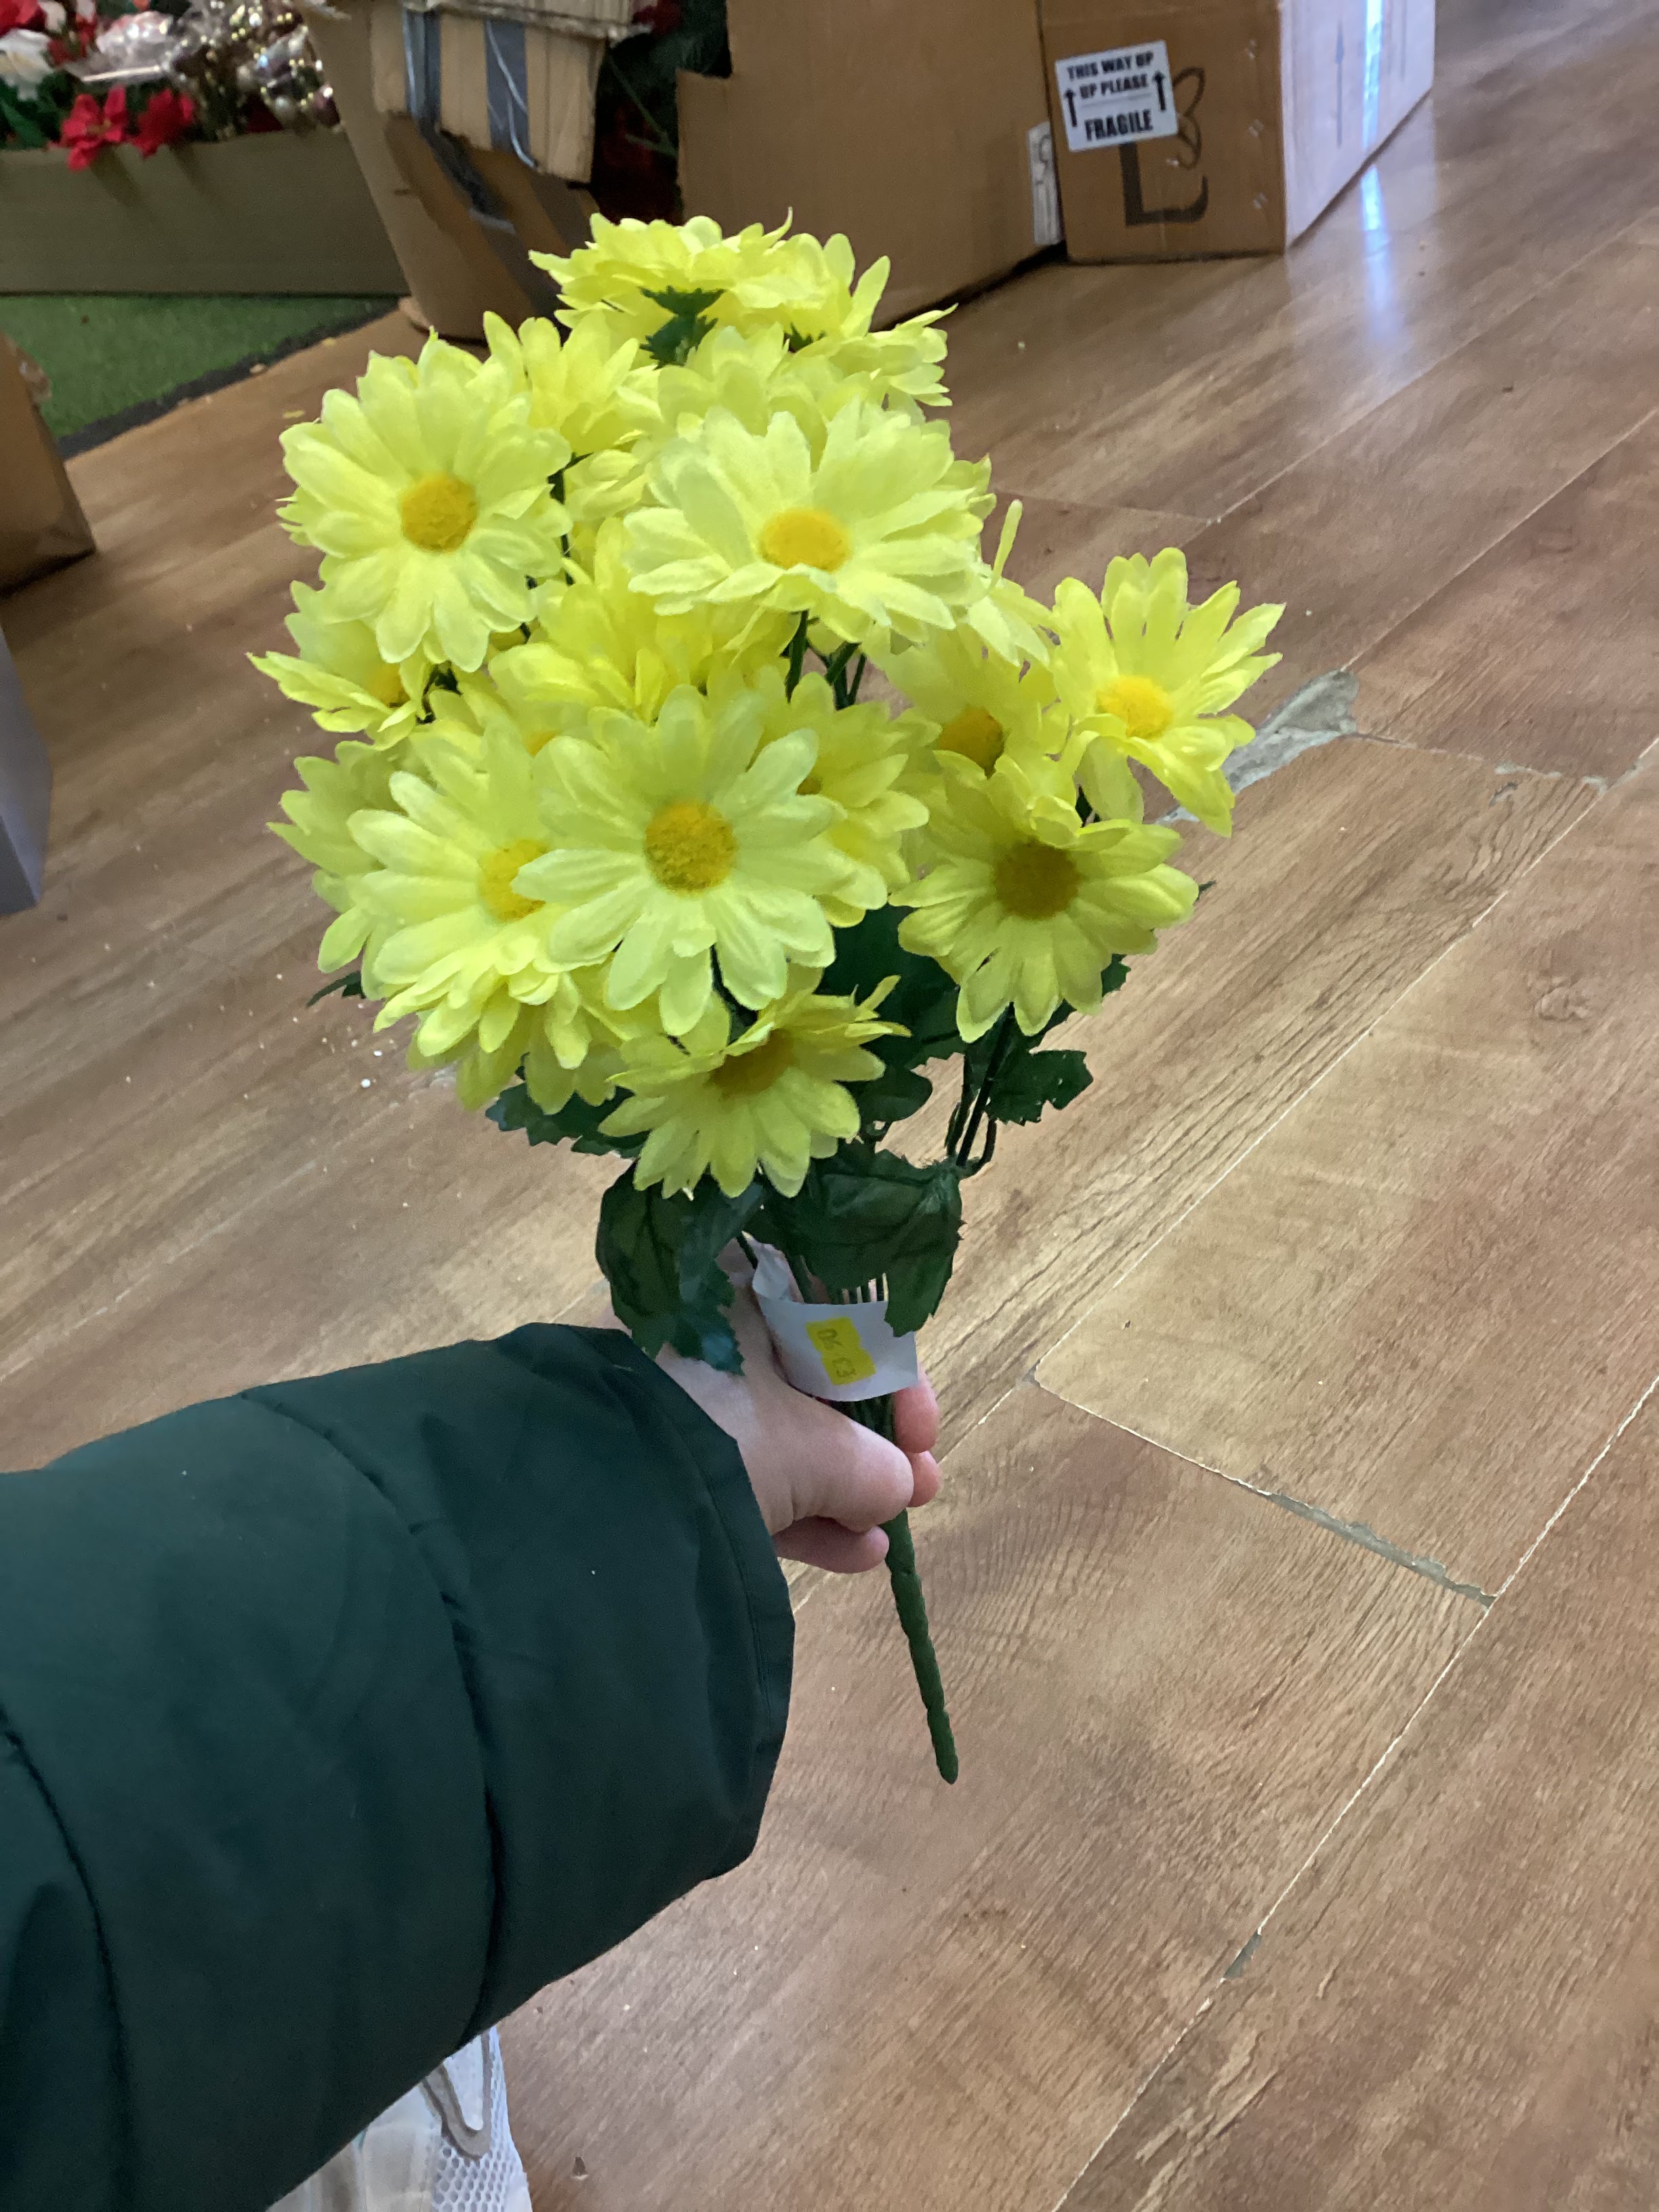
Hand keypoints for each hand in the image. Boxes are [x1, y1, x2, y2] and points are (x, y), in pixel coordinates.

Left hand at [655, 1281, 940, 1575]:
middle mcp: (703, 1327)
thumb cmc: (715, 1435)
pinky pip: (740, 1474)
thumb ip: (872, 1466)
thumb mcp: (810, 1451)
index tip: (922, 1433)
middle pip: (811, 1380)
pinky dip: (795, 1509)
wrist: (581, 1499)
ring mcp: (676, 1394)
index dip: (893, 1375)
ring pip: (778, 1434)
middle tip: (918, 1489)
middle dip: (873, 1444)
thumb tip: (899, 1484)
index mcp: (738, 1286)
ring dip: (843, 1486)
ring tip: (886, 1534)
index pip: (837, 1313)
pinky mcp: (656, 1456)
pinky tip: (851, 1553)